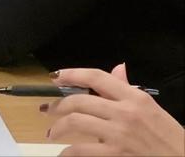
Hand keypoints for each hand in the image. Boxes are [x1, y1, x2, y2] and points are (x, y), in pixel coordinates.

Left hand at [46, 64, 184, 155]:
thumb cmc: (168, 136)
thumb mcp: (150, 108)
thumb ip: (128, 89)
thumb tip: (117, 69)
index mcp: (134, 97)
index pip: (96, 77)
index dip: (72, 73)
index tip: (55, 76)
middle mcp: (125, 112)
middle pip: (79, 101)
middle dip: (57, 105)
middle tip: (48, 110)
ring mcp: (119, 133)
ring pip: (76, 122)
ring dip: (58, 128)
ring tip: (52, 133)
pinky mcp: (116, 154)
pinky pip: (82, 150)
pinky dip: (68, 153)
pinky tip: (64, 154)